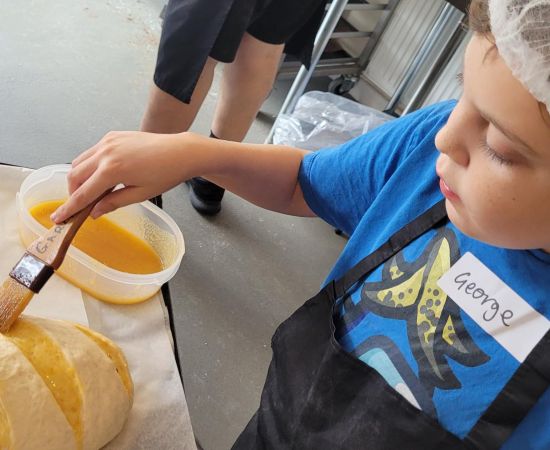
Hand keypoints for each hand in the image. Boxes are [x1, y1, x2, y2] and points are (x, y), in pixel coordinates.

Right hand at [51, 131, 187, 222]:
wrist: (181, 151)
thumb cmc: (166, 174)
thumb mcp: (140, 194)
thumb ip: (114, 202)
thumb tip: (94, 212)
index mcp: (112, 170)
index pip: (83, 193)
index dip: (69, 208)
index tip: (58, 218)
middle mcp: (105, 153)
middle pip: (75, 176)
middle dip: (73, 193)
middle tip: (79, 207)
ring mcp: (107, 141)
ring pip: (79, 162)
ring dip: (79, 178)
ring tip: (92, 193)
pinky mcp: (112, 136)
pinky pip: (91, 152)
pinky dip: (89, 165)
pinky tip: (101, 176)